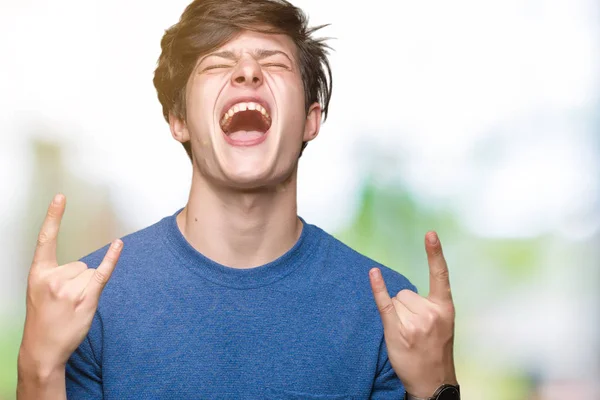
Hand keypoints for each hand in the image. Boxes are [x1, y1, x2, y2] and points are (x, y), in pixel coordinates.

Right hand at [19, 194, 121, 377]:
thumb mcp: (39, 292)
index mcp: (38, 273)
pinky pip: (103, 273)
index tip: (61, 197)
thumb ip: (58, 274)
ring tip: (72, 307)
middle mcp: (53, 277)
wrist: (42, 349)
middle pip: (80, 264)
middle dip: (77, 281)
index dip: (54, 217)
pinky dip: (112, 259)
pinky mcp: (86, 298)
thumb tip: (85, 266)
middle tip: (64, 302)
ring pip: (90, 273)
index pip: (46, 239)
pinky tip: (119, 245)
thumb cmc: (43, 319)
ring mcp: (70, 288)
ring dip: (87, 289)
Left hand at [369, 232, 456, 397]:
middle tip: (414, 330)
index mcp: (445, 308)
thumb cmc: (434, 350)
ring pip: (394, 301)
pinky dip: (377, 288)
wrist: (433, 381)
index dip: (435, 253)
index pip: (440, 275)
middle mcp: (431, 312)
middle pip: (405, 292)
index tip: (430, 234)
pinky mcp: (397, 330)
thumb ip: (428, 305)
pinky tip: (373, 274)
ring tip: (407, 335)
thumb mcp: (442, 325)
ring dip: (396, 315)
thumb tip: (399, 290)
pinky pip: (384, 304)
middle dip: (405, 308)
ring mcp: (415, 322)